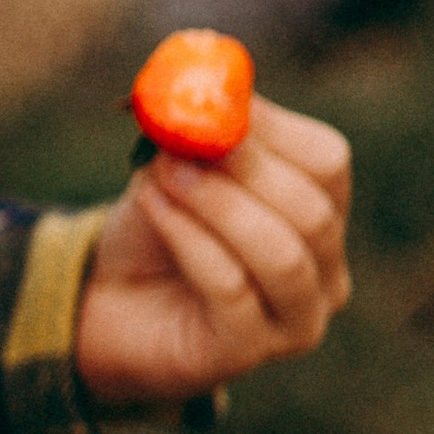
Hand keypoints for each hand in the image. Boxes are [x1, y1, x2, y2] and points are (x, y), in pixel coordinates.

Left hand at [76, 95, 351, 409]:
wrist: (107, 303)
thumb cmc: (156, 230)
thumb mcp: (176, 165)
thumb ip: (199, 128)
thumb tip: (206, 80)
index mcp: (322, 213)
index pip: (327, 162)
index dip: (268, 127)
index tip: (208, 100)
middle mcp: (327, 272)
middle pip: (312, 210)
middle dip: (244, 167)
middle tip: (182, 140)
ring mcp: (297, 321)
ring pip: (281, 253)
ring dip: (217, 204)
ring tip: (161, 174)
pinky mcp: (250, 353)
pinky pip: (231, 288)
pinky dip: (189, 239)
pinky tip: (152, 207)